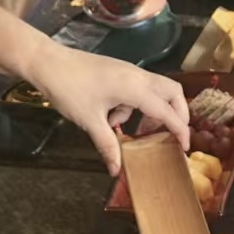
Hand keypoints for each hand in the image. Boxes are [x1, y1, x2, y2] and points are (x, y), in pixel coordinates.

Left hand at [25, 45, 188, 175]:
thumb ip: (108, 145)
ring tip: (136, 132)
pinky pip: (140, 89)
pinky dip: (135, 106)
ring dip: (152, 111)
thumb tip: (116, 169)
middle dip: (177, 114)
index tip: (184, 147)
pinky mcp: (121, 72)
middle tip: (170, 136)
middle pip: (172, 92)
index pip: (167, 110)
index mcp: (135, 88)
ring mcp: (130, 72)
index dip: (179, 129)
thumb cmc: (70, 89)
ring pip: (157, 90)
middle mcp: (139, 77)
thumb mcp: (90, 121)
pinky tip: (113, 119)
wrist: (50, 63)